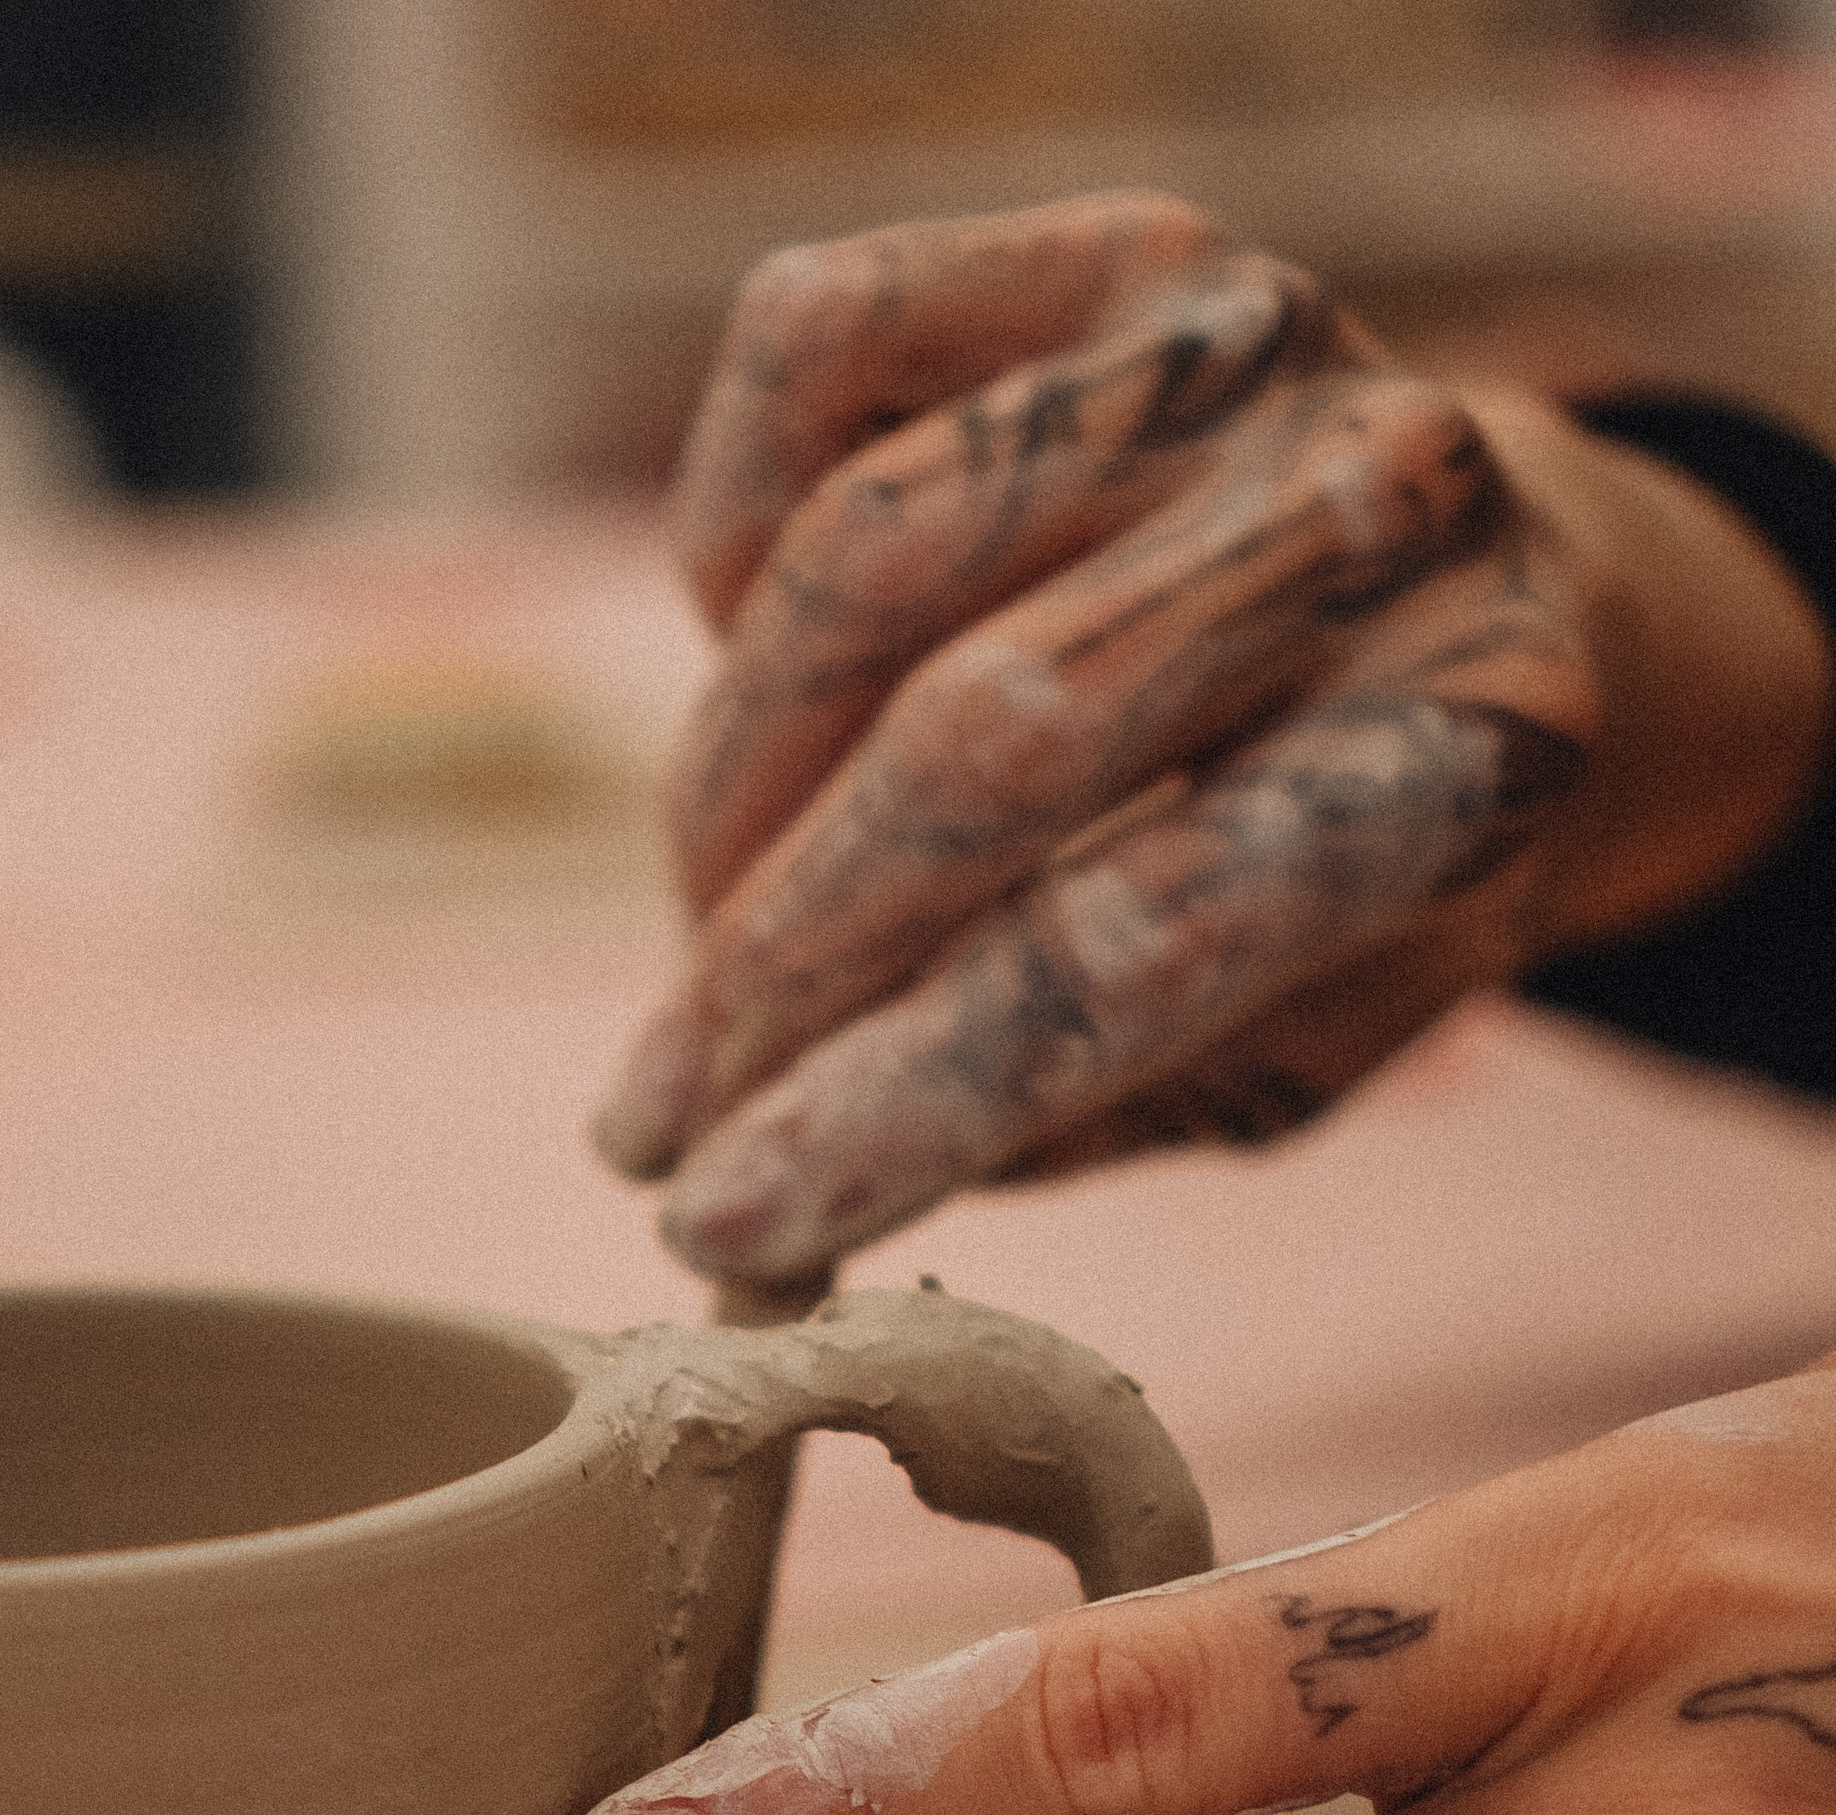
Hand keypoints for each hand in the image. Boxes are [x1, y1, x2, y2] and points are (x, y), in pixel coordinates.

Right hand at [593, 194, 1830, 1293]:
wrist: (1501, 591)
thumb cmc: (1360, 872)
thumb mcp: (1293, 1051)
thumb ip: (1083, 1114)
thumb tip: (796, 1175)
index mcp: (1465, 754)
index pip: (1127, 947)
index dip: (892, 1098)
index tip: (721, 1219)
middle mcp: (1378, 513)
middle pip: (981, 741)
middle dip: (772, 966)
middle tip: (656, 1116)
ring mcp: (1248, 351)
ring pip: (868, 553)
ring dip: (728, 790)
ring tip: (713, 933)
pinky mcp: (1123, 251)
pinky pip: (820, 351)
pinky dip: (729, 534)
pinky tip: (745, 669)